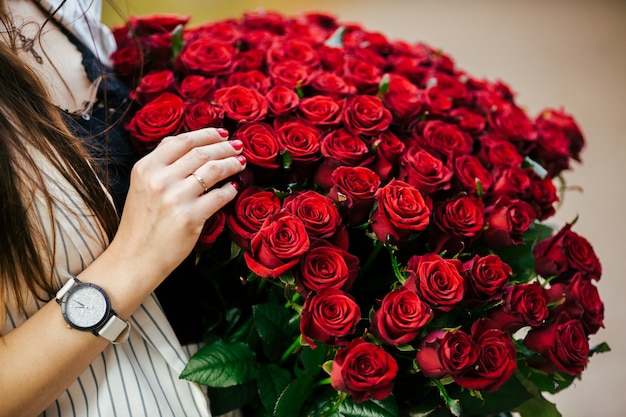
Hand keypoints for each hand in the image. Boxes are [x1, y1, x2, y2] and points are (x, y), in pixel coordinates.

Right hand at [109, 127, 243, 283]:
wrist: (134, 258)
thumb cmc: (141, 223)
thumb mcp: (142, 186)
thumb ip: (163, 165)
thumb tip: (195, 146)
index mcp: (146, 168)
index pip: (182, 141)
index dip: (205, 134)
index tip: (222, 134)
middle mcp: (160, 179)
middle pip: (201, 153)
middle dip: (224, 147)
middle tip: (238, 146)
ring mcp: (176, 198)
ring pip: (214, 170)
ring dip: (231, 163)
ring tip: (241, 162)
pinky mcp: (190, 218)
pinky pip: (219, 197)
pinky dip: (230, 190)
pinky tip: (234, 188)